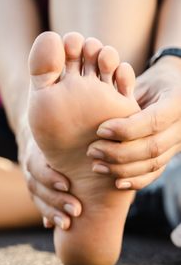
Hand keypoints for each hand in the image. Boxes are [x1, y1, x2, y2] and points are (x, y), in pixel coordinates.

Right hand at [17, 124, 81, 229]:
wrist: (41, 132)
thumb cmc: (65, 131)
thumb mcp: (71, 131)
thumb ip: (85, 142)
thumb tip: (109, 156)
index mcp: (38, 146)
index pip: (37, 163)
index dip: (49, 176)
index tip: (67, 186)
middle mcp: (31, 162)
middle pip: (35, 182)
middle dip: (55, 198)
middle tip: (76, 210)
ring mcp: (31, 174)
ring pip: (35, 195)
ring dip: (50, 211)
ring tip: (67, 224)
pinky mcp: (36, 185)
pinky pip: (37, 201)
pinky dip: (45, 213)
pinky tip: (51, 226)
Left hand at [87, 56, 180, 189]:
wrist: (169, 90)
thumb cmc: (149, 83)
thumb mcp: (139, 82)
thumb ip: (124, 93)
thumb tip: (98, 104)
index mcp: (177, 102)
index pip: (154, 121)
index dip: (126, 129)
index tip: (100, 130)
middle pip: (153, 147)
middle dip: (118, 153)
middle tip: (92, 151)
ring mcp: (177, 143)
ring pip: (153, 163)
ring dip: (122, 169)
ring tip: (97, 166)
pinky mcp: (169, 155)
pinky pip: (155, 173)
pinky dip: (136, 180)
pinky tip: (116, 182)